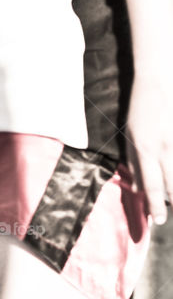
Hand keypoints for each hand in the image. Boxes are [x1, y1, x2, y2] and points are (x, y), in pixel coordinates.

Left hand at [126, 77, 172, 223]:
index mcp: (143, 149)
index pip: (150, 184)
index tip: (159, 219)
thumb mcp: (130, 134)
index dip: (154, 204)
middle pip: (171, 183)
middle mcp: (162, 148)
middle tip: (172, 214)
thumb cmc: (141, 107)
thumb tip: (136, 186)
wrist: (157, 78)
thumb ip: (133, 160)